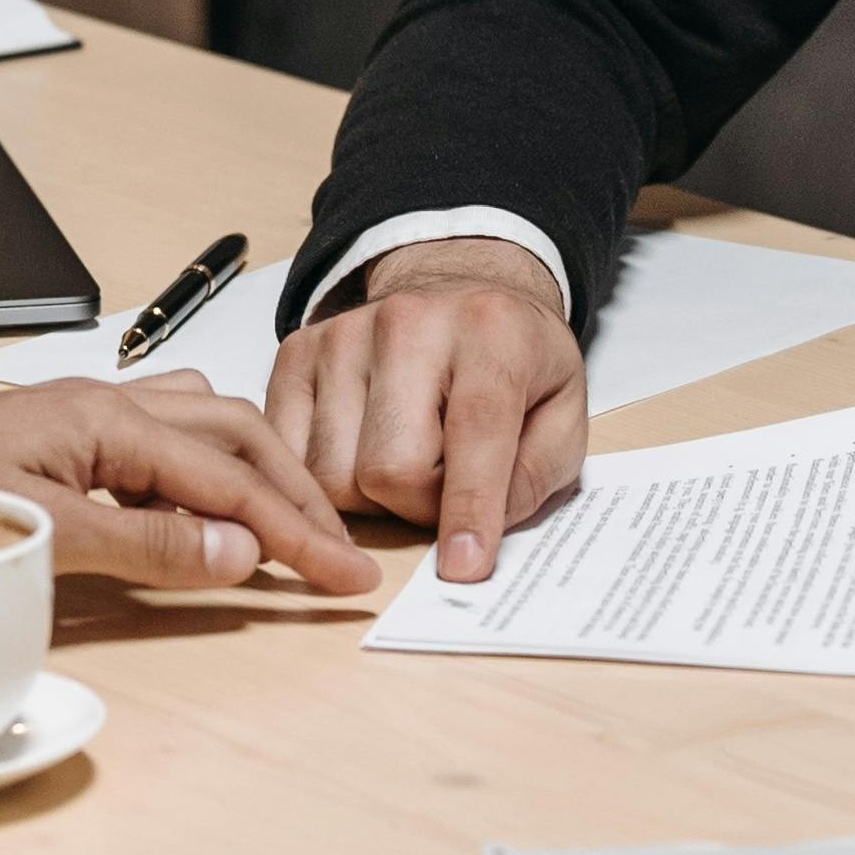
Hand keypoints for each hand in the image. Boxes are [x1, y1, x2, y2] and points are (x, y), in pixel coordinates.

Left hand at [0, 376, 375, 594]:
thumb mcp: (43, 536)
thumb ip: (146, 545)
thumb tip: (238, 553)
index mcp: (106, 417)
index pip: (230, 478)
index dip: (296, 531)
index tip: (347, 574)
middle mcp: (103, 403)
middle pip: (234, 435)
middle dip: (295, 492)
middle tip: (340, 551)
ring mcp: (81, 417)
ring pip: (201, 426)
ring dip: (256, 470)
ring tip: (294, 521)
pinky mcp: (59, 440)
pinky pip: (160, 439)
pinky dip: (205, 469)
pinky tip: (206, 502)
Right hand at [265, 236, 584, 580]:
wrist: (457, 288)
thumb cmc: (515, 362)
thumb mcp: (565, 414)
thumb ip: (533, 476)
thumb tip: (473, 537)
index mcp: (491, 333)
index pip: (474, 435)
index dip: (469, 510)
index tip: (462, 567)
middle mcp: (408, 322)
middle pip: (388, 469)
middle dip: (418, 507)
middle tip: (443, 488)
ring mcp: (342, 334)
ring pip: (332, 472)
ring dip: (371, 496)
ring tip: (403, 462)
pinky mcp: (297, 350)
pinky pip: (289, 452)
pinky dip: (321, 477)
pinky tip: (356, 453)